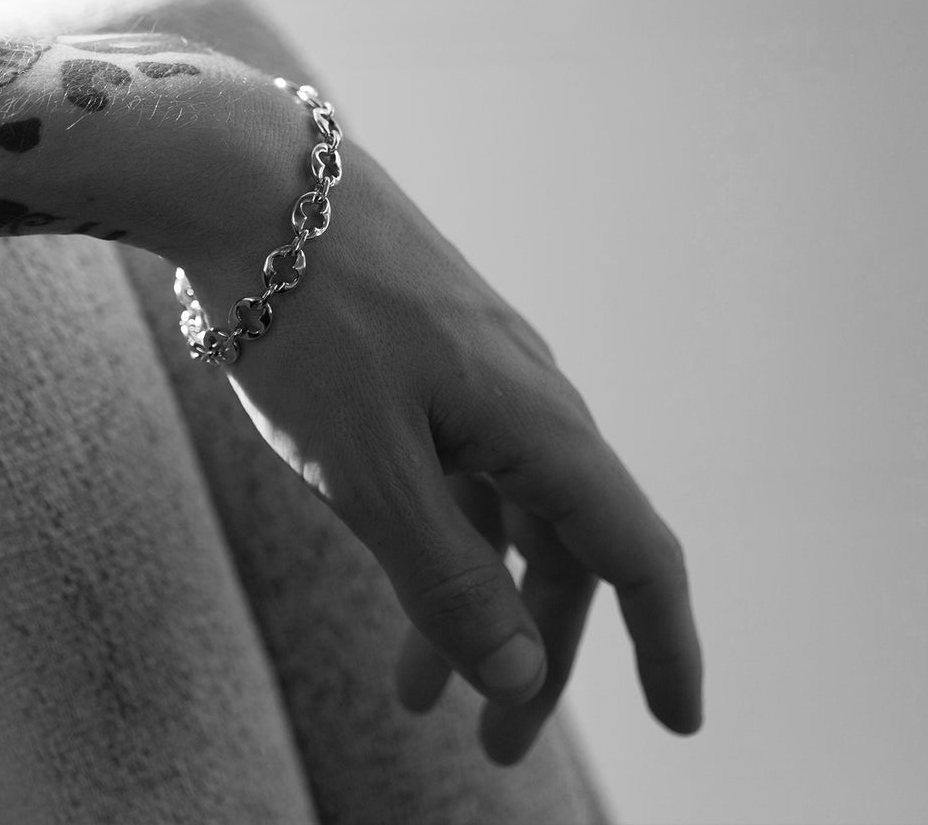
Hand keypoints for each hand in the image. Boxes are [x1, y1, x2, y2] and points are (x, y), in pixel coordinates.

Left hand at [181, 134, 702, 764]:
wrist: (247, 183)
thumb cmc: (308, 319)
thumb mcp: (369, 470)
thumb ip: (446, 575)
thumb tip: (518, 673)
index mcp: (538, 426)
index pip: (634, 553)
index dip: (664, 644)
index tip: (680, 722)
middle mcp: (525, 400)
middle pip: (561, 548)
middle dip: (533, 652)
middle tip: (494, 745)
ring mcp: (472, 375)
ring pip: (497, 515)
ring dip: (467, 604)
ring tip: (416, 694)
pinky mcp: (420, 361)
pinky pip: (450, 470)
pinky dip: (430, 538)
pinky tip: (393, 570)